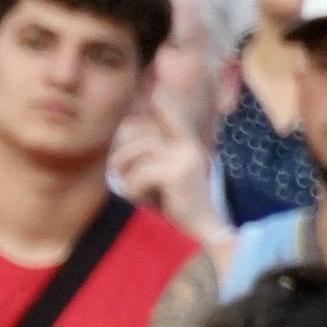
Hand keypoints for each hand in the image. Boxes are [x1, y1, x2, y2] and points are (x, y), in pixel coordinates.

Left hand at [110, 101, 211, 231]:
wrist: (204, 232)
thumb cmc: (179, 208)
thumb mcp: (166, 178)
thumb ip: (153, 159)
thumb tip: (130, 135)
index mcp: (188, 147)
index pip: (173, 119)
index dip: (165, 107)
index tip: (158, 94)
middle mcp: (188, 147)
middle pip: (139, 140)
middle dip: (122, 161)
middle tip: (125, 181)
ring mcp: (184, 158)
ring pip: (135, 157)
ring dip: (129, 180)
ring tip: (142, 194)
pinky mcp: (176, 173)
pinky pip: (138, 176)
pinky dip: (135, 192)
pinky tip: (151, 203)